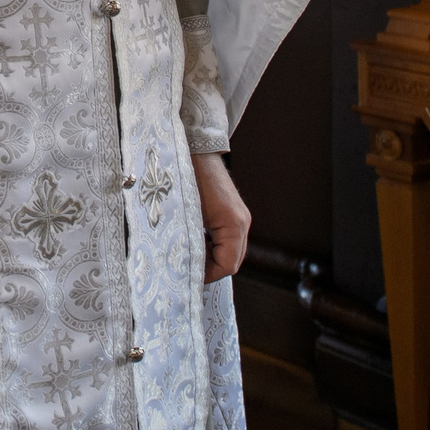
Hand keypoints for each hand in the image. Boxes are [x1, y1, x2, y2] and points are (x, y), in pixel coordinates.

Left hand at [194, 153, 250, 283]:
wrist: (195, 152)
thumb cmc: (189, 180)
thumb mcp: (189, 216)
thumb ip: (193, 242)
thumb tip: (187, 265)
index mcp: (234, 224)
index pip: (227, 265)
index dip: (208, 275)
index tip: (189, 277)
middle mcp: (242, 222)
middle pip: (233, 261)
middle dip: (211, 268)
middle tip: (188, 270)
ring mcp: (240, 218)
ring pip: (231, 251)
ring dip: (212, 257)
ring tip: (190, 256)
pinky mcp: (234, 214)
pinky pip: (228, 239)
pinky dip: (214, 246)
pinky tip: (197, 242)